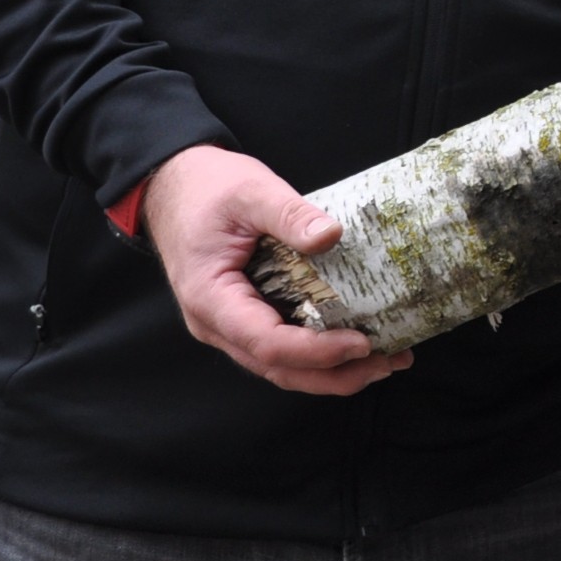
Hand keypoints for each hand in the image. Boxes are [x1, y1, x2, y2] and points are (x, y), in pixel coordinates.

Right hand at [137, 144, 410, 395]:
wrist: (172, 186)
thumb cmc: (205, 189)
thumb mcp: (250, 191)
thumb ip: (289, 214)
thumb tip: (331, 235)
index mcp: (211, 297)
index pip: (267, 343)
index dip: (316, 351)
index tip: (362, 342)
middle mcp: (216, 323)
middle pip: (278, 367)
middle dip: (335, 374)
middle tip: (388, 362)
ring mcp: (228, 325)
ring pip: (280, 366)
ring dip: (331, 371)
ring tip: (384, 361)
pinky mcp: (245, 316)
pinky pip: (281, 347)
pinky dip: (317, 354)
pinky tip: (354, 345)